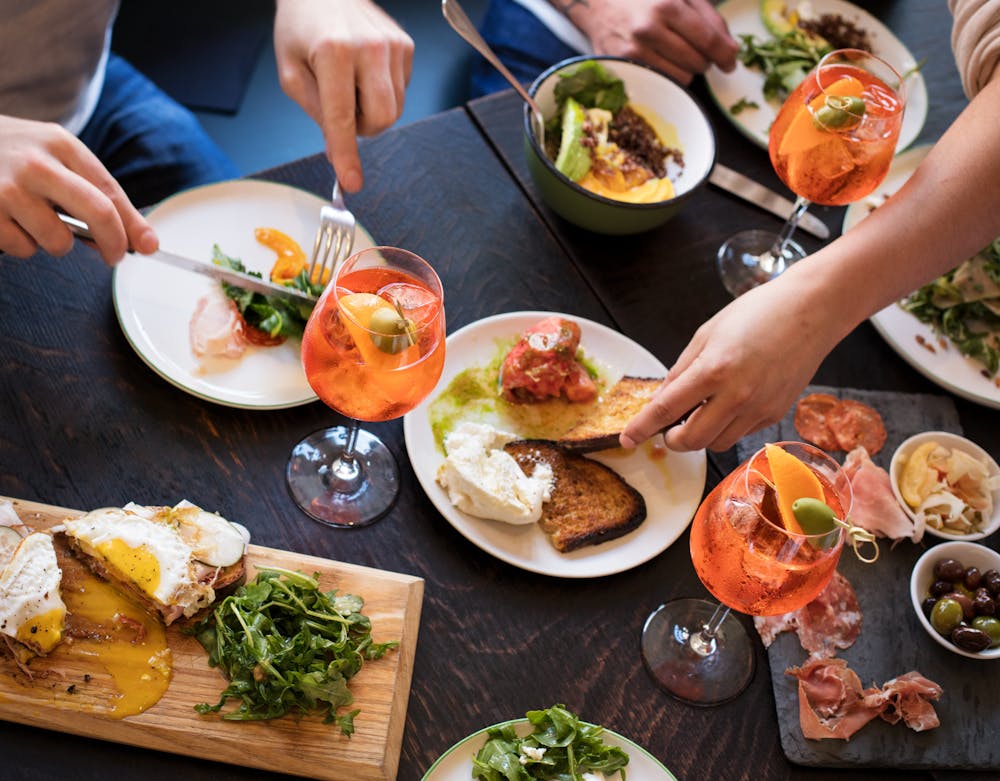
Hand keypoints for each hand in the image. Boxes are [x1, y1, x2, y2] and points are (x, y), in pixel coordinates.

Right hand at [0, 115, 156, 263]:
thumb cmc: (10, 153)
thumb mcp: (52, 155)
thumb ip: (90, 190)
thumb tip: (135, 238)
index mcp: (60, 145)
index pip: (110, 193)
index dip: (133, 226)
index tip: (148, 247)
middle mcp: (36, 164)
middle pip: (98, 214)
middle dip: (114, 244)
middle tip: (114, 257)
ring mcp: (7, 189)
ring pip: (59, 242)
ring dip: (55, 243)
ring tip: (36, 221)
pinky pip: (23, 249)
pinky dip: (22, 244)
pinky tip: (8, 221)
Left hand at [274, 0, 413, 192]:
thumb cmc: (302, 28)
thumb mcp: (291, 71)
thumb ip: (316, 112)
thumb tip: (338, 148)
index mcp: (334, 52)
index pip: (343, 118)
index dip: (347, 155)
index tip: (351, 181)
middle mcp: (369, 48)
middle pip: (381, 120)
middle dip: (362, 128)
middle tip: (342, 110)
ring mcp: (393, 46)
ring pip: (394, 110)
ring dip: (371, 110)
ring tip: (351, 84)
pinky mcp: (406, 46)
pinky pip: (401, 91)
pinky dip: (382, 92)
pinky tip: (365, 71)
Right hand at [570, 0, 738, 84]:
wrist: (597, 4)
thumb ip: (709, 17)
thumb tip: (731, 49)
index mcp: (668, 5)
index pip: (708, 40)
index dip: (725, 55)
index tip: (731, 62)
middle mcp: (650, 29)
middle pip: (697, 62)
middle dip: (703, 61)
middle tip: (696, 53)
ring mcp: (635, 50)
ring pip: (681, 77)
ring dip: (686, 71)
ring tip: (677, 56)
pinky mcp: (624, 65)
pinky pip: (661, 82)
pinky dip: (668, 76)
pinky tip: (662, 63)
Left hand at [620, 269, 847, 451]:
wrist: (812, 311)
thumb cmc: (758, 313)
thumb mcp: (707, 333)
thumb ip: (681, 370)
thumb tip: (662, 398)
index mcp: (713, 370)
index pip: (666, 410)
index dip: (642, 428)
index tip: (627, 439)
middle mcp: (737, 396)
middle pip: (691, 439)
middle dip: (673, 439)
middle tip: (669, 427)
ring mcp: (759, 408)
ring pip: (717, 443)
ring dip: (701, 435)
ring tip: (701, 412)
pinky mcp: (776, 414)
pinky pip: (741, 433)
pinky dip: (727, 427)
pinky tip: (728, 405)